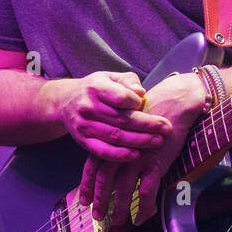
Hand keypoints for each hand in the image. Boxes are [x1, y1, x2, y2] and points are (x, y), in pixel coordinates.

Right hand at [58, 70, 172, 164]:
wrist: (65, 101)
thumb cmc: (95, 88)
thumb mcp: (109, 77)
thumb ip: (127, 81)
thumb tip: (141, 93)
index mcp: (96, 87)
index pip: (120, 97)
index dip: (136, 102)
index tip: (148, 103)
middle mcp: (88, 107)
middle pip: (121, 119)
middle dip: (147, 125)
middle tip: (166, 128)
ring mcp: (84, 125)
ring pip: (115, 136)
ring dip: (139, 141)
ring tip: (158, 141)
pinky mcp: (82, 141)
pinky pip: (102, 151)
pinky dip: (119, 155)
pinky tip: (136, 155)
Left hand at [81, 70, 208, 224]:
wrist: (173, 103)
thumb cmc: (151, 112)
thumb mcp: (127, 125)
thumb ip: (118, 142)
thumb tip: (112, 162)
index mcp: (111, 141)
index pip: (92, 167)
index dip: (87, 186)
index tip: (83, 202)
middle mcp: (120, 151)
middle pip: (104, 182)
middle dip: (100, 202)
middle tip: (98, 217)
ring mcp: (137, 159)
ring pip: (124, 191)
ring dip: (120, 209)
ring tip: (119, 222)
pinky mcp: (155, 164)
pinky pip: (147, 193)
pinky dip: (144, 208)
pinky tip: (142, 218)